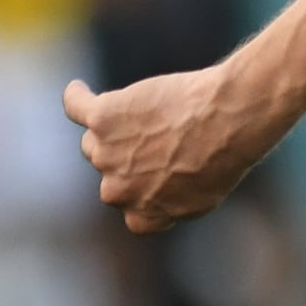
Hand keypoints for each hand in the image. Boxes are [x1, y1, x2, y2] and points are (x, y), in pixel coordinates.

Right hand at [64, 66, 269, 232]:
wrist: (230, 120)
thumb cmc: (226, 154)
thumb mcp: (203, 197)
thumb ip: (170, 204)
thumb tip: (155, 195)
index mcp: (143, 215)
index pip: (126, 206)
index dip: (140, 186)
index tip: (160, 170)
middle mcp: (118, 191)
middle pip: (107, 168)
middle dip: (128, 154)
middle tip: (163, 134)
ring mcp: (106, 155)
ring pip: (94, 140)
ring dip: (113, 128)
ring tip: (148, 111)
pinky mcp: (102, 119)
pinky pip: (76, 106)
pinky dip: (77, 97)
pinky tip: (81, 90)